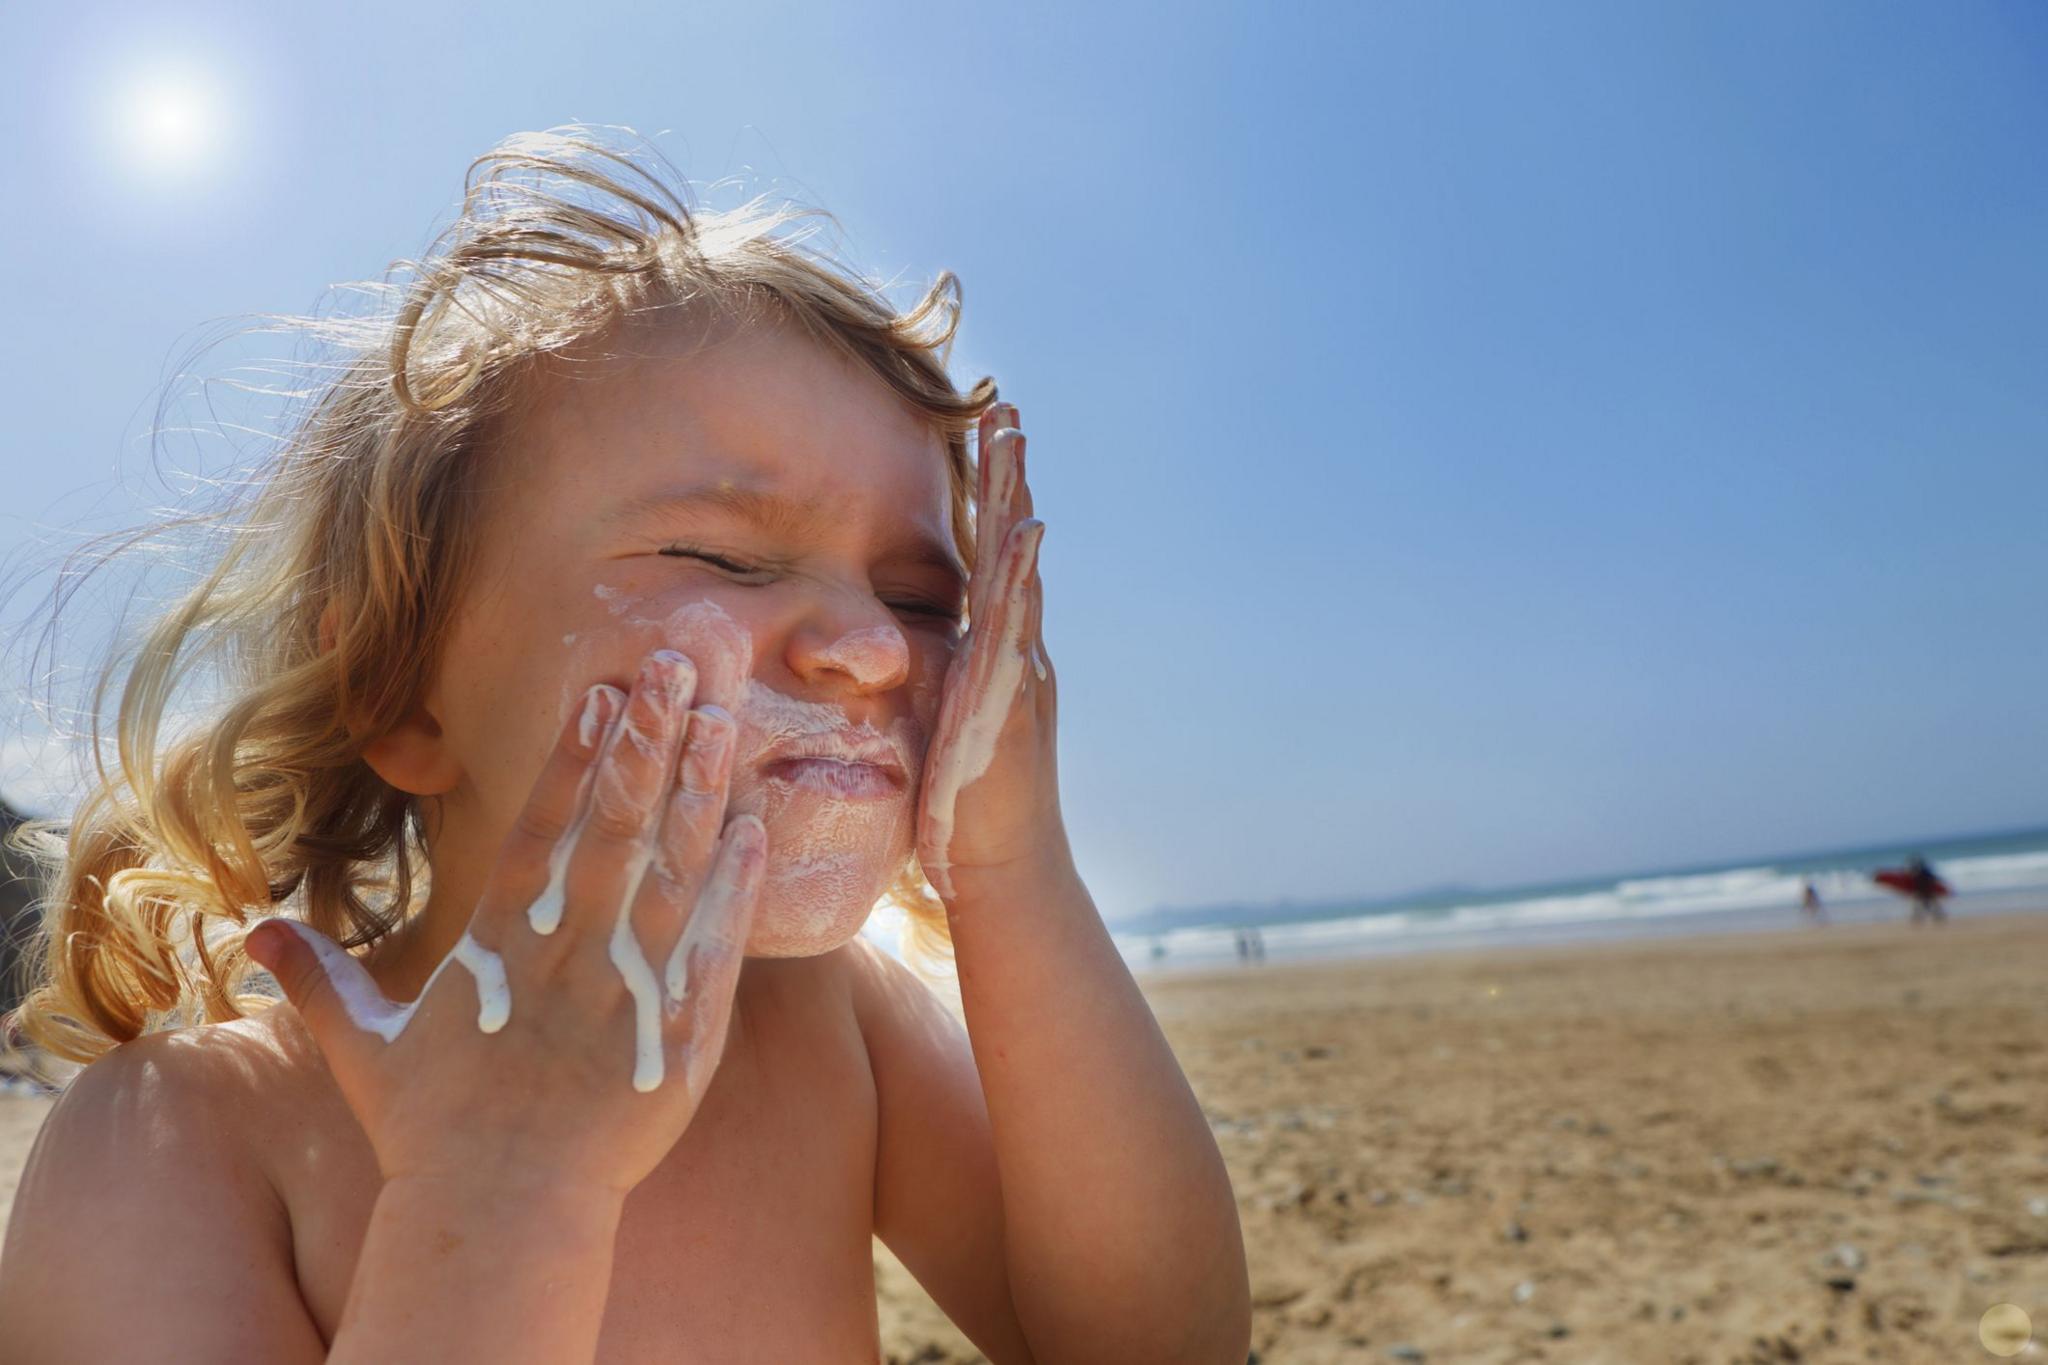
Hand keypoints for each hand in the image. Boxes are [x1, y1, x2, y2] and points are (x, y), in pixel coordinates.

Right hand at [244, 644, 765, 1197]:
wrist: (499, 1214)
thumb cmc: (431, 1132)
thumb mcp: (363, 1049)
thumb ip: (319, 980)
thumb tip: (254, 933)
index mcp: (500, 942)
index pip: (542, 825)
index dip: (573, 755)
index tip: (601, 691)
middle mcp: (567, 950)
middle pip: (615, 825)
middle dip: (646, 740)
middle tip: (679, 666)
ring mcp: (627, 988)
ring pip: (672, 869)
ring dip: (698, 790)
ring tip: (723, 719)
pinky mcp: (680, 1034)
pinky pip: (716, 946)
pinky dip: (737, 887)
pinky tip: (757, 830)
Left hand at [916, 401, 1068, 903]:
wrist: (1001, 872)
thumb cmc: (958, 809)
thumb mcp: (933, 726)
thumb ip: (923, 681)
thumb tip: (888, 650)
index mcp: (991, 653)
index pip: (986, 561)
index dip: (987, 499)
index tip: (982, 435)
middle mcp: (1015, 651)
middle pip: (1010, 547)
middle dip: (1007, 475)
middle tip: (1003, 405)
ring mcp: (1021, 670)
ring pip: (1020, 571)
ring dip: (1016, 501)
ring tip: (1014, 440)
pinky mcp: (1015, 699)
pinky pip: (1019, 625)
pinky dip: (1023, 574)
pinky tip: (1025, 529)